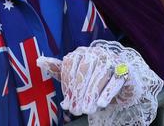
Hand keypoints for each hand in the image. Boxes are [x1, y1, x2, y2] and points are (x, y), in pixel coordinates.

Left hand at [37, 40, 162, 125]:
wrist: (123, 81)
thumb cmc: (95, 78)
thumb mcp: (76, 74)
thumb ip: (59, 69)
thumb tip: (38, 61)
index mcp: (81, 52)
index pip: (70, 65)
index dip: (67, 85)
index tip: (66, 103)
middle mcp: (95, 52)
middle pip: (84, 71)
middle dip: (78, 92)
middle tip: (75, 110)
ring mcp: (110, 59)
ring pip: (99, 76)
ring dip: (91, 94)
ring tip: (86, 110)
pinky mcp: (124, 70)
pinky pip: (115, 81)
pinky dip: (107, 92)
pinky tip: (101, 104)